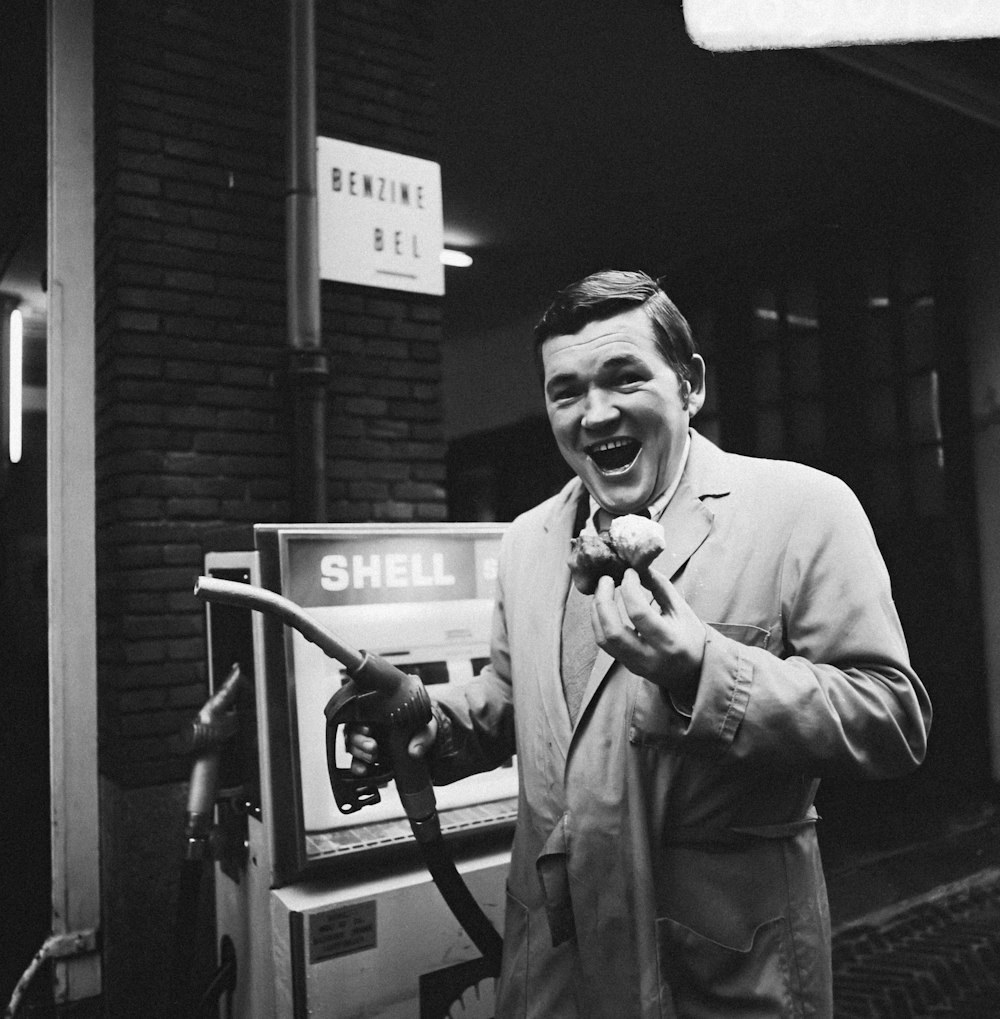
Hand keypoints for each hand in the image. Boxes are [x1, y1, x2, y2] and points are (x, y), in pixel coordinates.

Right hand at [345, 719, 438, 775]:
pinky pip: (356, 762)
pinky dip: (357, 767)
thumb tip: (414, 751)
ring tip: (372, 759)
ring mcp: (365, 743)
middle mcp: (368, 727)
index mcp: (378, 714)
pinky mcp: (366, 757)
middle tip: (373, 748)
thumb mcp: (426, 728)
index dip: (360, 723)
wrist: (421, 740)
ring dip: (359, 754)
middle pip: (352, 732)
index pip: (360, 715)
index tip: (368, 730)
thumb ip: (423, 737)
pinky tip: (364, 772)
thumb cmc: (420, 728)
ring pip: (352, 747)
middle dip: (359, 741)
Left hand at [591, 567, 705, 701]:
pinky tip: (602, 606)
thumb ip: (661, 587)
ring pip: (604, 640)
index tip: (629, 572)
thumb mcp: (682, 610)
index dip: (630, 589)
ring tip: (600, 591)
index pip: (639, 613)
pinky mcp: (626, 666)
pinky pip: (604, 644)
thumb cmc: (690, 637)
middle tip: (605, 579)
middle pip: (613, 631)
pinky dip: (598, 622)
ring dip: (597, 611)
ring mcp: (635, 664)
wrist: (693, 673)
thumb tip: (639, 567)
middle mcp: (649, 656)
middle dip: (604, 601)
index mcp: (668, 641)